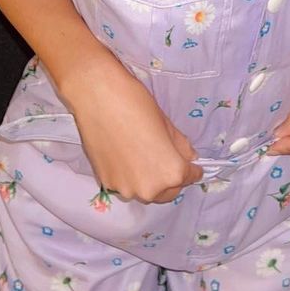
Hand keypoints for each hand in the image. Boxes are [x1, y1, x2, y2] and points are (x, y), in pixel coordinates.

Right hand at [68, 58, 203, 202]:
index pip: (189, 178)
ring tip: (141, 157)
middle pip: (167, 192)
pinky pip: (125, 184)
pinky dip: (129, 176)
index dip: (192, 169)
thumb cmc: (137, 105)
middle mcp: (149, 189)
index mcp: (171, 173)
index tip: (190, 164)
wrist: (98, 98)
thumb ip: (181, 147)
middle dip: (170, 179)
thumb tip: (189, 158)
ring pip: (144, 191)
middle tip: (166, 160)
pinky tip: (124, 156)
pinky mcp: (105, 183)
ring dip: (148, 180)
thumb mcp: (168, 124)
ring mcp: (125, 189)